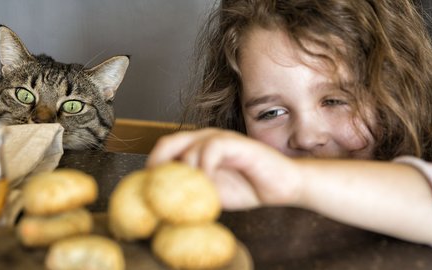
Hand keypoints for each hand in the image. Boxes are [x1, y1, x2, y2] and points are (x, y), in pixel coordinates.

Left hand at [147, 128, 303, 209]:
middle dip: (157, 164)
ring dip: (183, 170)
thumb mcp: (212, 193)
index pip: (165, 149)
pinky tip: (206, 183)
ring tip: (186, 191)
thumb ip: (191, 190)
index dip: (153, 167)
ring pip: (188, 145)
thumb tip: (163, 200)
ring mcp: (222, 139)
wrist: (282, 185)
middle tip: (157, 188)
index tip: (149, 189)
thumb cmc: (247, 186)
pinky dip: (204, 166)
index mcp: (197, 147)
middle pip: (169, 142)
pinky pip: (212, 148)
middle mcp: (206, 138)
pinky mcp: (237, 143)